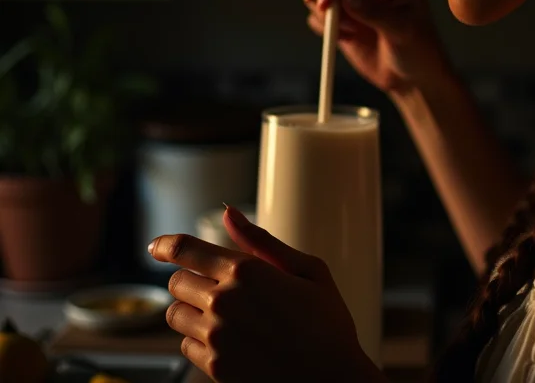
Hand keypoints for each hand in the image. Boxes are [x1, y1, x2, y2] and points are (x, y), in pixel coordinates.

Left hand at [148, 206, 380, 382]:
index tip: (156, 246)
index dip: (165, 244)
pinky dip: (197, 339)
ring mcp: (216, 337)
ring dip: (190, 309)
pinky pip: (184, 347)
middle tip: (214, 283)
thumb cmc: (327, 321)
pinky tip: (226, 338)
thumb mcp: (307, 269)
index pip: (185, 250)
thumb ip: (261, 241)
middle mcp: (223, 302)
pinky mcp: (214, 367)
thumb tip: (229, 214)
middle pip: (176, 281)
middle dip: (190, 277)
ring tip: (221, 313)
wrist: (333, 379)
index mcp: (246, 271)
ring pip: (175, 314)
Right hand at [299, 0, 451, 93]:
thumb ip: (376, 12)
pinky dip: (320, 24)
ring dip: (320, 7)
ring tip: (344, 32)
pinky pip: (315, 11)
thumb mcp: (403, 31)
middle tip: (322, 10)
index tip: (326, 2)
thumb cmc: (418, 50)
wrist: (410, 77)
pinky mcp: (339, 14)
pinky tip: (345, 39)